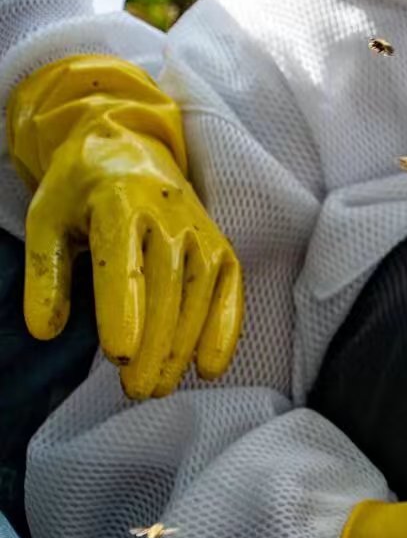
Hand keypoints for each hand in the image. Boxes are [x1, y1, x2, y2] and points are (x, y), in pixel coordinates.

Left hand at [7, 55, 244, 398]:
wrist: (129, 147)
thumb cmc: (80, 189)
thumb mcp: (46, 219)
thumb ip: (45, 274)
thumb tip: (46, 330)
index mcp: (120, 202)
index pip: (125, 262)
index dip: (124, 309)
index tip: (119, 354)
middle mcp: (169, 214)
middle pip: (167, 285)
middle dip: (155, 342)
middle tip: (136, 389)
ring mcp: (201, 229)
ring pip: (200, 291)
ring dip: (184, 344)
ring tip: (160, 386)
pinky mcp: (220, 244)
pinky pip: (230, 287)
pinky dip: (226, 328)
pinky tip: (211, 366)